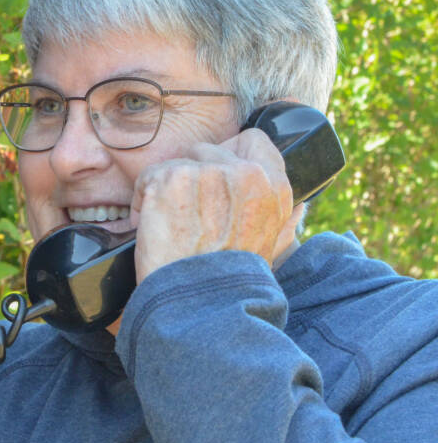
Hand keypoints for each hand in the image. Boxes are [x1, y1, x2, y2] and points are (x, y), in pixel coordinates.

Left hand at [129, 129, 302, 283]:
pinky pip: (148, 176)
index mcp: (273, 186)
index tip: (212, 176)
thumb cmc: (228, 280)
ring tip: (169, 224)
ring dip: (165, 190)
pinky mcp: (173, 178)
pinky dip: (142, 200)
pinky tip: (150, 224)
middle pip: (205, 150)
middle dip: (190, 178)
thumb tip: (299, 207)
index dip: (228, 155)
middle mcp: (244, 173)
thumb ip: (284, 221)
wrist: (197, 302)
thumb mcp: (271, 248)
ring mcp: (208, 172)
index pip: (253, 140)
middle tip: (187, 214)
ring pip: (175, 163)